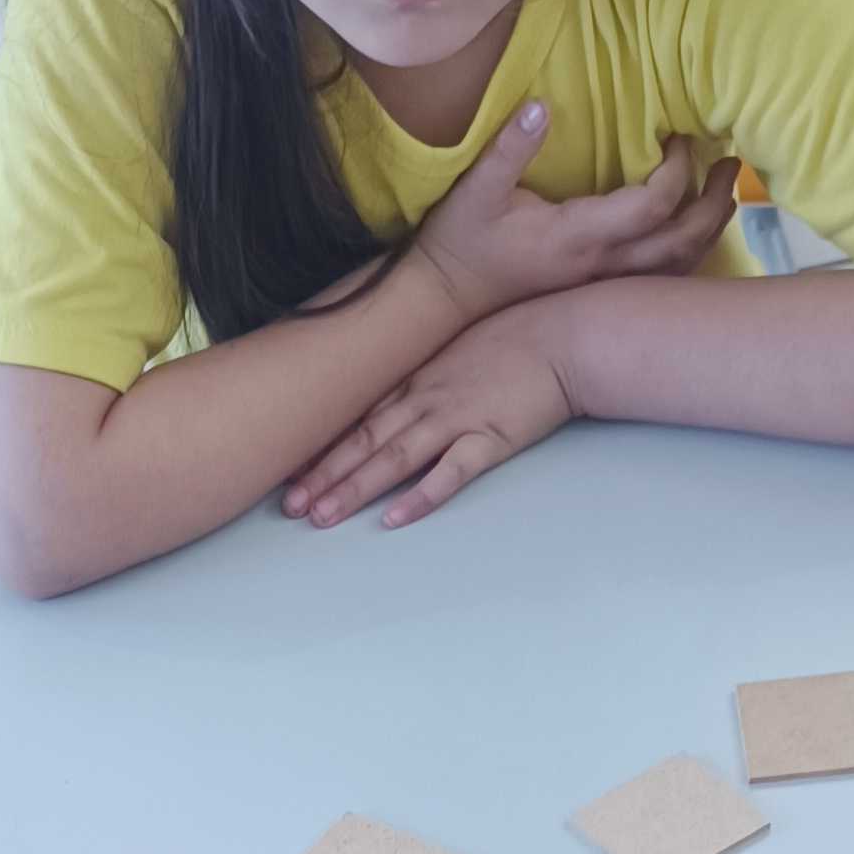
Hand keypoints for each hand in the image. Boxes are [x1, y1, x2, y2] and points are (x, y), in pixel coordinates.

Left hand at [285, 303, 575, 529]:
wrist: (565, 334)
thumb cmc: (516, 336)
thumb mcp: (457, 345)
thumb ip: (424, 370)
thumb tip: (397, 392)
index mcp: (417, 379)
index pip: (358, 418)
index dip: (323, 447)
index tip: (292, 470)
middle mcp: (426, 399)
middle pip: (363, 442)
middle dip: (322, 475)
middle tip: (288, 505)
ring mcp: (456, 419)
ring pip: (393, 459)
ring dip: (354, 489)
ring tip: (321, 517)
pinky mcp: (489, 439)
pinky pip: (448, 474)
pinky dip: (419, 497)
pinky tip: (392, 519)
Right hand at [411, 112, 740, 336]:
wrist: (447, 301)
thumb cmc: (461, 244)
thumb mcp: (476, 191)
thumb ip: (509, 148)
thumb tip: (540, 106)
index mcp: (578, 236)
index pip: (653, 205)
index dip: (677, 170)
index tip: (676, 138)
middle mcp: (602, 266)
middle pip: (683, 242)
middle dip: (715, 202)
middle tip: (729, 164)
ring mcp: (604, 284)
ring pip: (678, 267)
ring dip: (710, 230)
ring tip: (724, 192)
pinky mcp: (600, 291)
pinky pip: (662, 279)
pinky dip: (688, 253)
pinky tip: (693, 229)